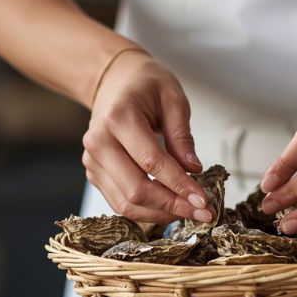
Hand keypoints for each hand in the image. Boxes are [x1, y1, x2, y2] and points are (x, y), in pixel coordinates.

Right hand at [82, 50, 212, 223]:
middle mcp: (99, 142)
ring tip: (190, 212)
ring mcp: (93, 160)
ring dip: (161, 214)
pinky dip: (147, 211)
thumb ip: (182, 136)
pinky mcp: (94, 173)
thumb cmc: (146, 85)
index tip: (204, 201)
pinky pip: (120, 202)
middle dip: (173, 206)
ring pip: (126, 203)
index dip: (180, 185)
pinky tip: (170, 208)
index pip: (152, 162)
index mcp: (119, 118)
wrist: (113, 82)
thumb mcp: (173, 99)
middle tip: (203, 213)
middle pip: (136, 189)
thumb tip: (194, 170)